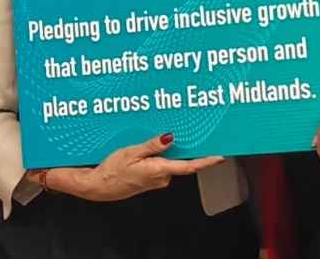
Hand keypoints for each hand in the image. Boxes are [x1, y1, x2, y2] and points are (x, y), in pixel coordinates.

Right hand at [41, 133, 224, 201]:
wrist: (99, 186)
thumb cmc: (111, 171)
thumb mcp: (130, 152)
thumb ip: (152, 146)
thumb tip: (170, 138)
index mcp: (159, 170)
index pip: (190, 166)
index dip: (207, 161)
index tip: (220, 155)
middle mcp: (161, 177)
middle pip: (180, 160)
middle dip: (183, 148)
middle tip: (189, 131)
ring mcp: (156, 180)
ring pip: (169, 162)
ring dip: (167, 151)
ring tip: (157, 136)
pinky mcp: (150, 179)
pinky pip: (160, 165)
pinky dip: (158, 156)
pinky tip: (146, 149)